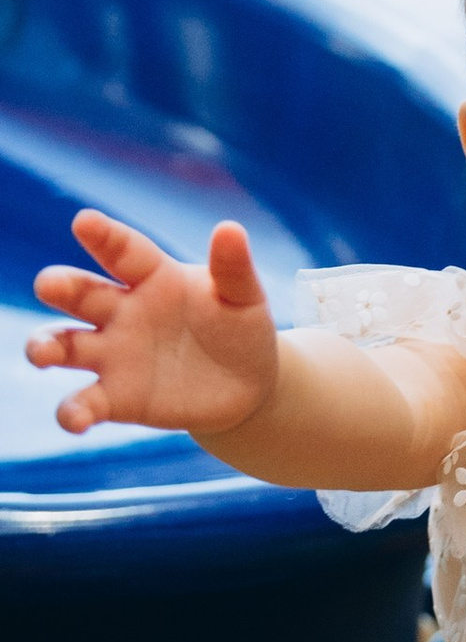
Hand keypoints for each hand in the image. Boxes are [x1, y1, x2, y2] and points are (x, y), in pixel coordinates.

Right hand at [27, 213, 280, 438]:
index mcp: (152, 276)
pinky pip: (85, 402)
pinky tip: (75, 419)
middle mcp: (121, 311)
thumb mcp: (243, 297)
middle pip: (80, 294)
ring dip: (45, 346)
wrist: (247, 386)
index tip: (84, 222)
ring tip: (41, 353)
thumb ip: (233, 268)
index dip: (104, 236)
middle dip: (60, 286)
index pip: (122, 251)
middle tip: (49, 285)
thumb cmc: (239, 329)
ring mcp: (113, 355)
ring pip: (65, 345)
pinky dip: (72, 411)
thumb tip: (230, 229)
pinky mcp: (117, 398)